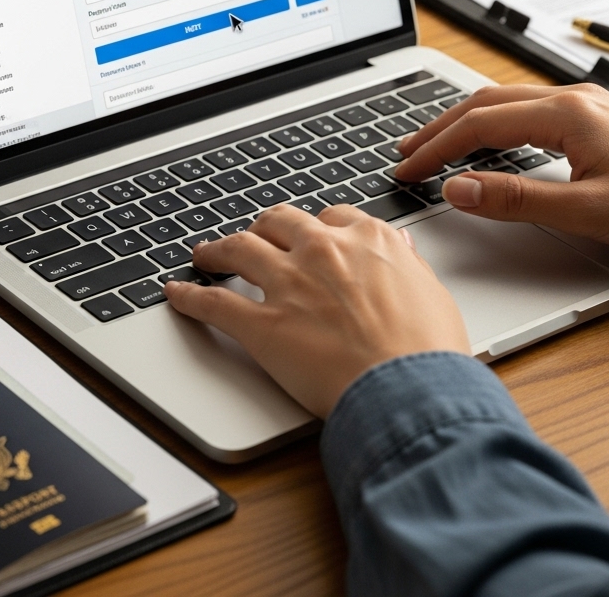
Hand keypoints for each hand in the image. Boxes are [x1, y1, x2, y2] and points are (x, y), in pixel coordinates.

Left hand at [163, 205, 469, 417]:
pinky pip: (214, 303)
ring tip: (206, 254)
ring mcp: (289, 285)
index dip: (315, 228)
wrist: (410, 390)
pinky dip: (189, 297)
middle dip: (263, 227)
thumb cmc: (428, 353)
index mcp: (368, 241)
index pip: (331, 218)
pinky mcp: (262, 324)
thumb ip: (407, 266)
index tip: (308, 236)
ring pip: (240, 249)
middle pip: (279, 222)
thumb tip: (399, 249)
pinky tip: (176, 294)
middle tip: (254, 236)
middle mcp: (324, 252)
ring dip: (218, 249)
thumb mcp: (432, 293)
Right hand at [395, 84, 608, 250]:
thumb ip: (515, 199)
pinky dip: (492, 125)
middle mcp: (573, 100)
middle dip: (438, 129)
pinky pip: (527, 111)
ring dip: (463, 123)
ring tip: (432, 146)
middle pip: (485, 103)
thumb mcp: (585, 211)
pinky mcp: (595, 119)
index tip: (406, 171)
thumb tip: (458, 189)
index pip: (478, 124)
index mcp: (566, 115)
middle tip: (404, 153)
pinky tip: (486, 143)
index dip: (435, 149)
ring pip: (505, 103)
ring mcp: (585, 105)